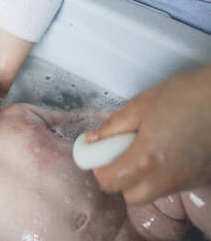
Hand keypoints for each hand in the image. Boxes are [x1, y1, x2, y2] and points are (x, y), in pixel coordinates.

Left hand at [85, 65, 210, 203]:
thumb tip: (92, 139)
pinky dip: (162, 176)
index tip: (100, 155)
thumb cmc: (185, 96)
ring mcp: (185, 182)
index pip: (109, 183)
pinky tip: (167, 151)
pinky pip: (172, 186)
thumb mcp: (140, 105)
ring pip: (152, 193)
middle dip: (120, 179)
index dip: (99, 169)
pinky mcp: (200, 179)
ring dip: (141, 179)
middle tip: (120, 154)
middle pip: (131, 196)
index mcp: (144, 161)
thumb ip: (112, 126)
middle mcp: (165, 180)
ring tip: (147, 149)